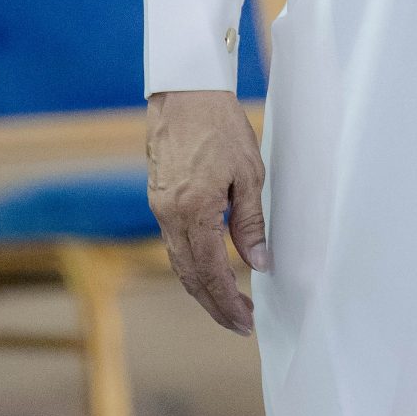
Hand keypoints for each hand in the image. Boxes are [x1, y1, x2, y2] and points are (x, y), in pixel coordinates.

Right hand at [146, 89, 270, 332]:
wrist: (185, 91)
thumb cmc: (221, 125)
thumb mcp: (248, 173)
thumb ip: (250, 223)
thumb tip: (258, 264)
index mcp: (194, 211)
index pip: (210, 273)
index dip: (228, 302)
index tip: (245, 321)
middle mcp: (170, 215)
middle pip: (189, 276)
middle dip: (214, 304)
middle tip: (239, 324)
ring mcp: (159, 207)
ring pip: (178, 262)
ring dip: (202, 288)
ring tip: (228, 305)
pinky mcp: (158, 198)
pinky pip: (173, 243)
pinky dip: (191, 264)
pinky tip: (209, 270)